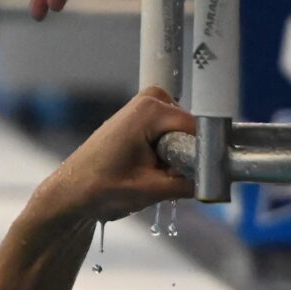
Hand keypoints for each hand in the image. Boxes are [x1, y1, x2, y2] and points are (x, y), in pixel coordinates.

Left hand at [34, 88, 196, 224]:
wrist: (71, 191)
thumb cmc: (101, 188)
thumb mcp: (152, 190)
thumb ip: (190, 183)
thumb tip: (218, 180)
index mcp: (151, 109)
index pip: (199, 129)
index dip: (205, 156)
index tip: (206, 179)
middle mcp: (151, 99)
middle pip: (192, 131)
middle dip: (187, 158)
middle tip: (166, 181)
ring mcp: (147, 105)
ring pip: (183, 135)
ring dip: (176, 159)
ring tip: (152, 176)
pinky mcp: (144, 116)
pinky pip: (172, 135)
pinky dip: (167, 155)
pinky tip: (148, 170)